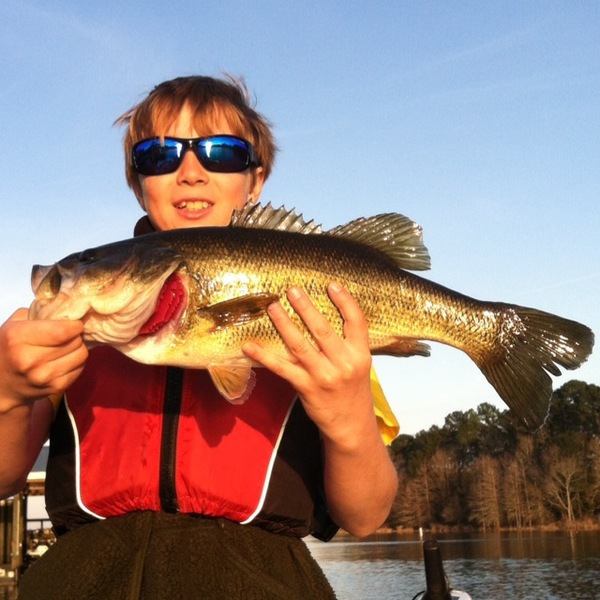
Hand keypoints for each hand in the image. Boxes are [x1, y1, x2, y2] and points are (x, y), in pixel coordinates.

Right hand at [0, 308, 87, 407]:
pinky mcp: (56, 387)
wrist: (2, 384)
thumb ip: (39, 312)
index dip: (74, 325)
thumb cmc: (9, 348)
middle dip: (76, 336)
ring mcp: (45, 376)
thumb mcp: (14, 324)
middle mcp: (31, 359)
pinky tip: (64, 360)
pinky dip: (77, 362)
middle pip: (75, 341)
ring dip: (78, 348)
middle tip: (68, 335)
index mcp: (19, 338)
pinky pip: (81, 368)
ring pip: (82, 354)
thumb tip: (68, 307)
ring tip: (66, 347)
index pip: (62, 330)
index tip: (74, 323)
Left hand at [243, 282, 374, 443]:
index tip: (332, 285)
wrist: (352, 426)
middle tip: (292, 290)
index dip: (345, 301)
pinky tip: (250, 346)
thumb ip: (348, 344)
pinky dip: (264, 356)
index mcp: (361, 354)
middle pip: (323, 329)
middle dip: (306, 307)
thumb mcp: (359, 365)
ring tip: (273, 308)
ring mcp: (324, 376)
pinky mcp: (306, 388)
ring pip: (300, 345)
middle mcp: (344, 363)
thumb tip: (325, 317)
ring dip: (284, 324)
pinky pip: (282, 368)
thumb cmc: (352, 391)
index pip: (356, 322)